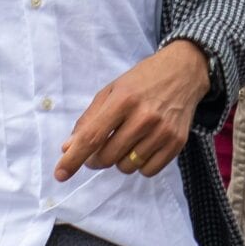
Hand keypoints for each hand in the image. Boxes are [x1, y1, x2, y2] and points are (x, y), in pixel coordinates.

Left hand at [56, 40, 209, 182]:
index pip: (92, 137)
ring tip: (126, 141)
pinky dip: (140, 165)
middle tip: (98, 149)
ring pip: (127, 166)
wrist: (184, 71)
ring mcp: (163, 131)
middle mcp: (145, 117)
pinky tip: (142, 147)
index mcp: (124, 100)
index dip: (74, 159)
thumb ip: (89, 119)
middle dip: (96, 159)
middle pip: (108, 156)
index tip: (60, 174)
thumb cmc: (142, 80)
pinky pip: (148, 171)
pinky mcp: (177, 142)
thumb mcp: (111, 91)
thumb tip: (68, 148)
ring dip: (119, 160)